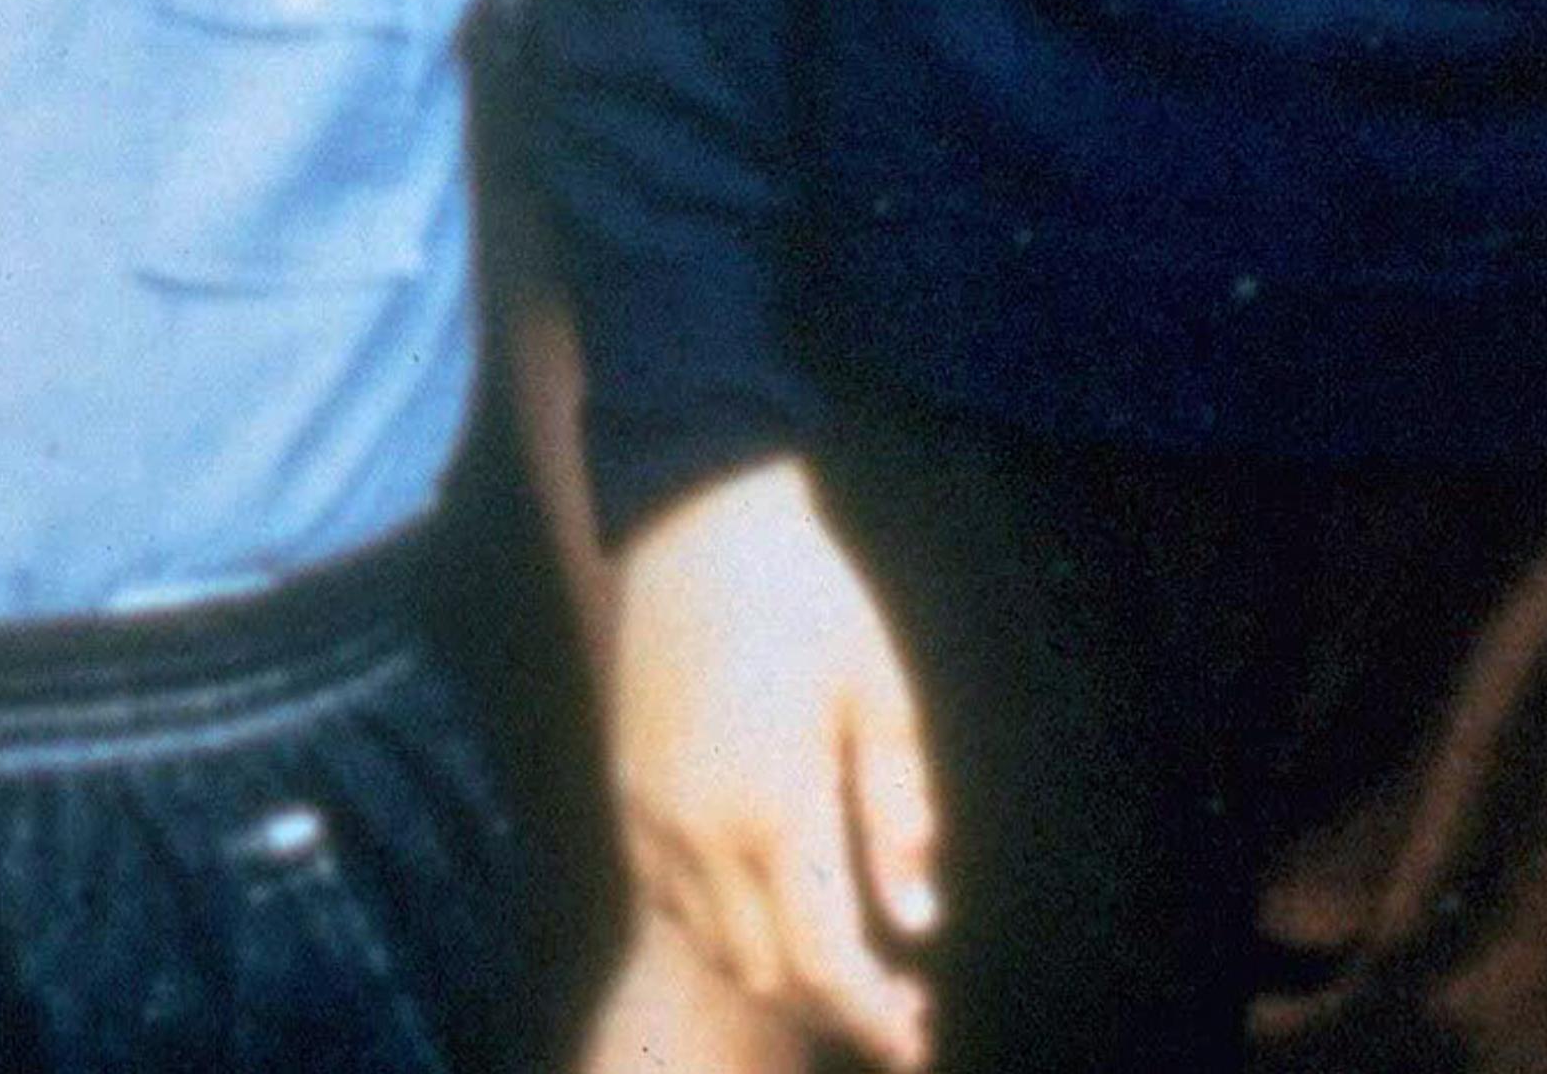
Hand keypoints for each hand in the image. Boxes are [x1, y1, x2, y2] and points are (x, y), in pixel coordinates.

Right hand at [608, 455, 938, 1070]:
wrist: (700, 523)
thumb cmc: (811, 598)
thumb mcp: (881, 693)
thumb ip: (899, 814)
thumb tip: (920, 922)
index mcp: (776, 804)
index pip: (824, 964)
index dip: (872, 1018)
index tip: (916, 1036)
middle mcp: (702, 827)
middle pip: (767, 974)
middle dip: (832, 1006)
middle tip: (896, 1002)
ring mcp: (653, 812)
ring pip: (713, 946)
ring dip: (776, 971)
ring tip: (839, 956)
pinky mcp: (627, 791)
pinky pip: (667, 900)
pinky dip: (720, 926)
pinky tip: (769, 897)